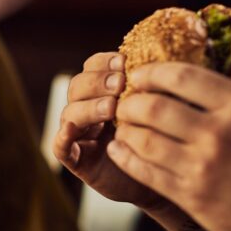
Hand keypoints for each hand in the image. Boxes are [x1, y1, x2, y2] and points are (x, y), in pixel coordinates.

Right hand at [54, 52, 168, 211]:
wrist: (163, 176)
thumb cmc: (165, 137)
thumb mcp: (163, 107)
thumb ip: (158, 85)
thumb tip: (170, 54)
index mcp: (105, 91)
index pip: (93, 67)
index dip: (104, 62)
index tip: (124, 63)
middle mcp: (88, 108)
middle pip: (78, 85)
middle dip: (98, 82)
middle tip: (120, 84)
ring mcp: (80, 133)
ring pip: (70, 112)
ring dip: (89, 106)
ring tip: (111, 108)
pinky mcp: (75, 158)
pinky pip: (59, 146)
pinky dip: (62, 137)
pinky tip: (71, 130)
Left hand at [108, 62, 230, 230]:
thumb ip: (222, 102)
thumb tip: (175, 82)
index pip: (181, 75)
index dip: (150, 72)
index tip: (137, 75)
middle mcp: (220, 132)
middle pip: (153, 106)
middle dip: (129, 103)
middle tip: (122, 104)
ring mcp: (204, 166)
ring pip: (143, 139)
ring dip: (124, 130)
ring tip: (121, 127)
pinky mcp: (191, 195)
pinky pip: (145, 170)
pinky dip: (125, 157)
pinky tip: (119, 150)